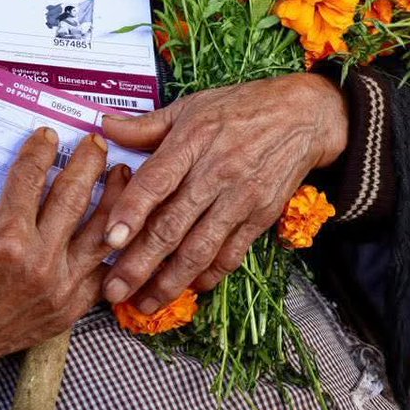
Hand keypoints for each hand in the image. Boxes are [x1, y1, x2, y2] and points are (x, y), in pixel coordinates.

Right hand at [0, 127, 127, 409]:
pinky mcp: (69, 309)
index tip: (49, 135)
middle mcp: (38, 260)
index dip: (41, 149)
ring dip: (114, 197)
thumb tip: (18, 168)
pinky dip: (111, 245)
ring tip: (121, 174)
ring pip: (100, 231)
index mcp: (5, 236)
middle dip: (87, 162)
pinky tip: (119, 225)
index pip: (31, 177)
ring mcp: (59, 287)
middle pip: (73, 195)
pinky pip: (101, 270)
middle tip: (94, 143)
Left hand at [100, 73, 346, 313]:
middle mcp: (215, 173)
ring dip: (170, 281)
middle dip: (140, 263)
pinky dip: (209, 275)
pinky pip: (231, 253)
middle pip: (173, 225)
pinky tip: (188, 290)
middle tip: (113, 290)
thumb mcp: (191, 106)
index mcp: (192, 141)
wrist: (303, 115)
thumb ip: (147, 125)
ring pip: (200, 248)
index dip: (131, 212)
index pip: (156, 182)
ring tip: (144, 303)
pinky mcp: (260, 216)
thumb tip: (105, 126)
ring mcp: (240, 198)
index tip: (109, 240)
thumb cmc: (241, 107)